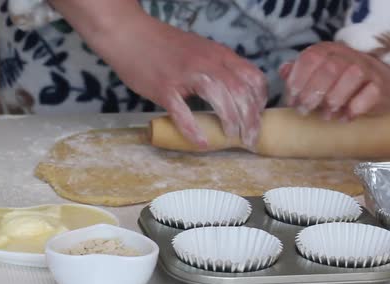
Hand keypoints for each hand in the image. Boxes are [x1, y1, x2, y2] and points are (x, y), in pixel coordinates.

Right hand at [98, 16, 267, 148]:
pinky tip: (201, 143)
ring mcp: (185, 76)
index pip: (252, 78)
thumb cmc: (162, 45)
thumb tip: (231, 91)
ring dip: (231, 122)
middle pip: (241, 92)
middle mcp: (207, 63)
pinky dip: (193, 130)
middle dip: (250, 120)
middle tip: (250, 139)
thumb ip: (216, 66)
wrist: (130, 34)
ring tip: (232, 139)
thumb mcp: (199, 49)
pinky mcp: (164, 88)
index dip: (260, 101)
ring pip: (220, 99)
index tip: (257, 118)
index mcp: (218, 54)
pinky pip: (183, 112)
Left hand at [280, 42, 389, 120]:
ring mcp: (368, 69)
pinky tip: (344, 117)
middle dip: (313, 92)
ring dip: (334, 99)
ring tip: (325, 115)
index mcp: (328, 51)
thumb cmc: (338, 81)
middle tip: (304, 110)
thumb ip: (297, 72)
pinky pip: (371, 93)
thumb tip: (283, 71)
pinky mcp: (382, 87)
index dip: (297, 79)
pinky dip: (355, 108)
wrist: (378, 81)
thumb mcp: (316, 73)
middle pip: (330, 68)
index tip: (292, 100)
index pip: (311, 57)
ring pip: (353, 76)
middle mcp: (348, 56)